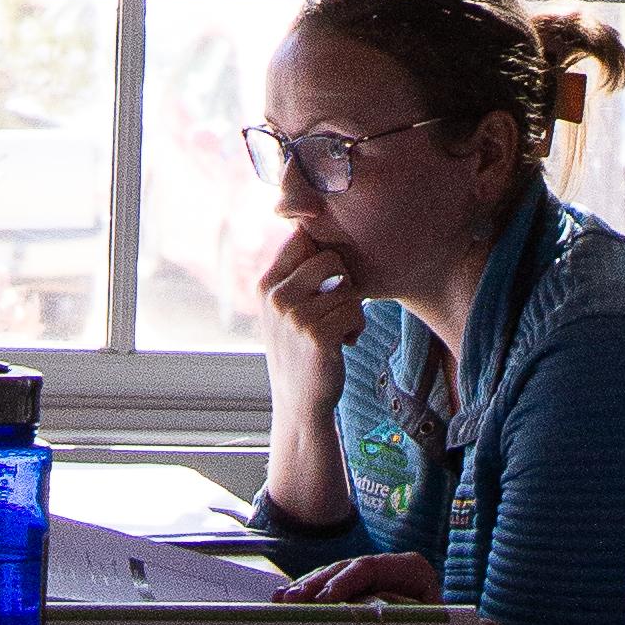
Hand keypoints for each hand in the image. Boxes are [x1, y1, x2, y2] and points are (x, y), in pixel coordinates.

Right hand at [254, 215, 367, 393]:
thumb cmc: (299, 349)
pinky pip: (355, 311)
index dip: (323, 253)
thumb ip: (294, 273)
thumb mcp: (284, 308)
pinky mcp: (318, 335)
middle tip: (338, 306)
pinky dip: (357, 327)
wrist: (299, 401)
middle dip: (344, 281)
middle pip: (330, 258)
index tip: (328, 277)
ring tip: (339, 330)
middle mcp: (277, 296)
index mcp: (267, 284)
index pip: (301, 239)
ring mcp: (296, 316)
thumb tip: (308, 223)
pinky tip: (344, 344)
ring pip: (347, 288)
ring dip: (353, 310)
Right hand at [287, 552, 441, 604]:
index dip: (345, 582)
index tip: (325, 601)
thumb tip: (381, 620)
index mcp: (412, 569)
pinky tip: (285, 597)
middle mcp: (389, 566)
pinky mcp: (359, 588)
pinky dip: (308, 593)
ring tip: (283, 599)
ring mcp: (372, 575)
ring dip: (306, 588)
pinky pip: (329, 585)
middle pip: (347, 568)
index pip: (371, 568)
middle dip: (317, 584)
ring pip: (333, 574)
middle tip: (294, 600)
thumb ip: (409, 619)